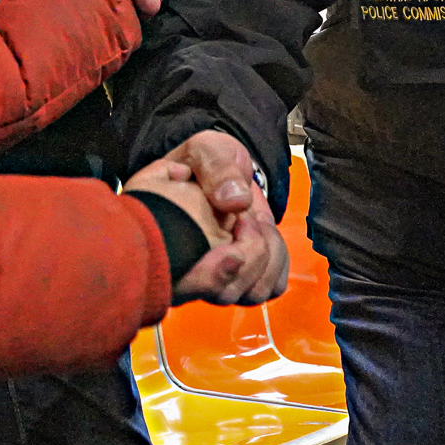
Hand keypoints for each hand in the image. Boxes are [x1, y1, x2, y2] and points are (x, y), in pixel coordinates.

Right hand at [124, 156, 286, 305]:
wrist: (216, 173)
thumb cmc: (203, 165)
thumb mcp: (205, 151)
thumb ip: (216, 168)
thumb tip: (236, 201)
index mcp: (167, 244)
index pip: (186, 283)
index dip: (212, 277)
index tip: (234, 254)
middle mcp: (190, 274)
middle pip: (223, 292)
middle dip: (249, 253)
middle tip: (244, 219)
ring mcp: (219, 281)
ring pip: (249, 293)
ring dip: (265, 255)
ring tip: (252, 223)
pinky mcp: (247, 278)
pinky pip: (270, 287)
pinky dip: (277, 261)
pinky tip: (264, 235)